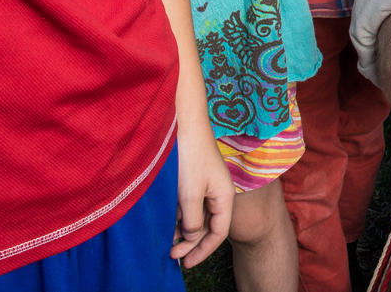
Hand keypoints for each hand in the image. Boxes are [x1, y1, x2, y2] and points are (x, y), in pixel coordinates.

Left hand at [170, 124, 231, 265]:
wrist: (185, 126)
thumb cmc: (190, 158)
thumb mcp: (190, 194)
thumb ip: (192, 220)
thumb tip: (191, 236)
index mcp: (224, 198)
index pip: (218, 233)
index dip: (202, 251)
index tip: (186, 264)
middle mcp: (218, 194)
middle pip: (208, 227)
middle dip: (191, 244)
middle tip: (171, 256)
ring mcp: (207, 187)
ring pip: (197, 216)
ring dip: (183, 231)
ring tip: (167, 242)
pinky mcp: (196, 180)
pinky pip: (190, 205)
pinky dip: (180, 217)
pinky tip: (168, 222)